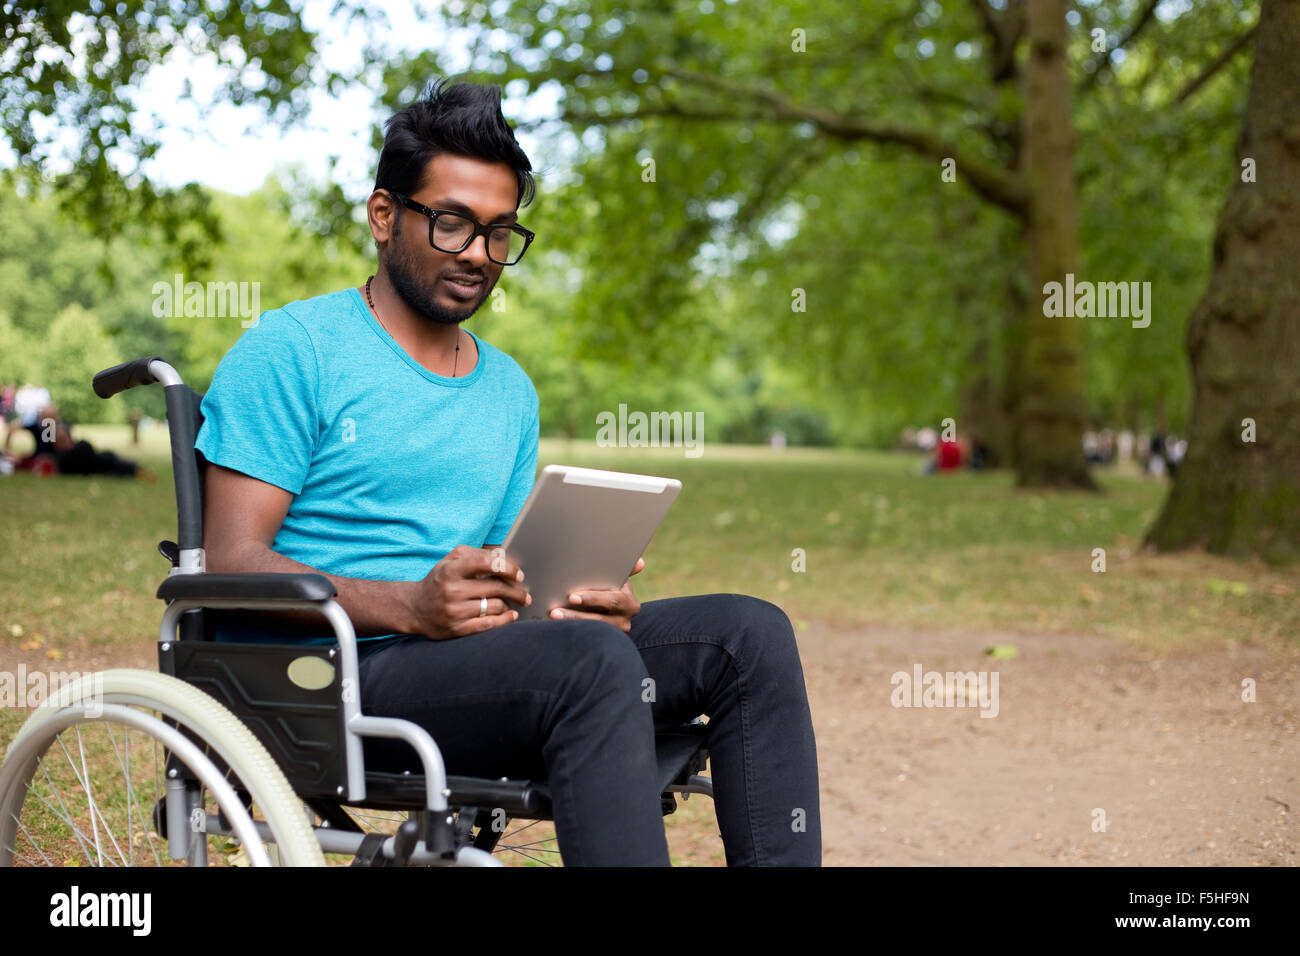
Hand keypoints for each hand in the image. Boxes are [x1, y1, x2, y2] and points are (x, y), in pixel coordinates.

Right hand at [411, 545, 531, 639]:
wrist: (414, 608)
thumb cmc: (439, 581)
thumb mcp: (450, 561)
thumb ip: (475, 554)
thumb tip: (503, 556)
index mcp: (451, 570)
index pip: (487, 563)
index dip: (508, 567)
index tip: (519, 574)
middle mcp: (452, 590)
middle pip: (495, 587)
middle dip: (516, 590)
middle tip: (525, 592)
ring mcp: (454, 611)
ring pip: (495, 606)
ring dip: (510, 604)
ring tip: (514, 602)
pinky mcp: (457, 629)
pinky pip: (488, 624)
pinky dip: (504, 620)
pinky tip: (510, 615)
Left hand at [550, 557, 644, 633]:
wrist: (615, 611)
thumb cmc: (611, 588)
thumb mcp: (619, 579)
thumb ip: (626, 569)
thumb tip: (640, 562)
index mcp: (629, 602)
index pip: (612, 600)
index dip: (593, 599)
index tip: (572, 597)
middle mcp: (625, 620)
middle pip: (600, 619)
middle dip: (577, 614)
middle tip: (556, 611)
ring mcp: (615, 634)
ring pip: (592, 631)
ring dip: (571, 624)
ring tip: (553, 618)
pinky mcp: (605, 642)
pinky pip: (588, 639)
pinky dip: (573, 633)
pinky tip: (557, 629)